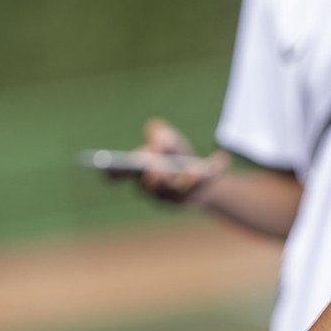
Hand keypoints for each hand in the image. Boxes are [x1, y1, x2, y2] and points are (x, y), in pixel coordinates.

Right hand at [107, 118, 228, 203]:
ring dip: (187, 180)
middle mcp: (155, 192)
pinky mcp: (197, 197)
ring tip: (195, 169)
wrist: (202, 175)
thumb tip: (156, 132)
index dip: (114, 174)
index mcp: (142, 177)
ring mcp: (176, 198)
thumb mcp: (168, 142)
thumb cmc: (177, 156)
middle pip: (152, 188)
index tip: (108, 169)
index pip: (122, 177)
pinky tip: (223, 157)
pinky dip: (214, 170)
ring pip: (179, 193)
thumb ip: (160, 136)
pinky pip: (205, 186)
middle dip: (154, 177)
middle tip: (155, 167)